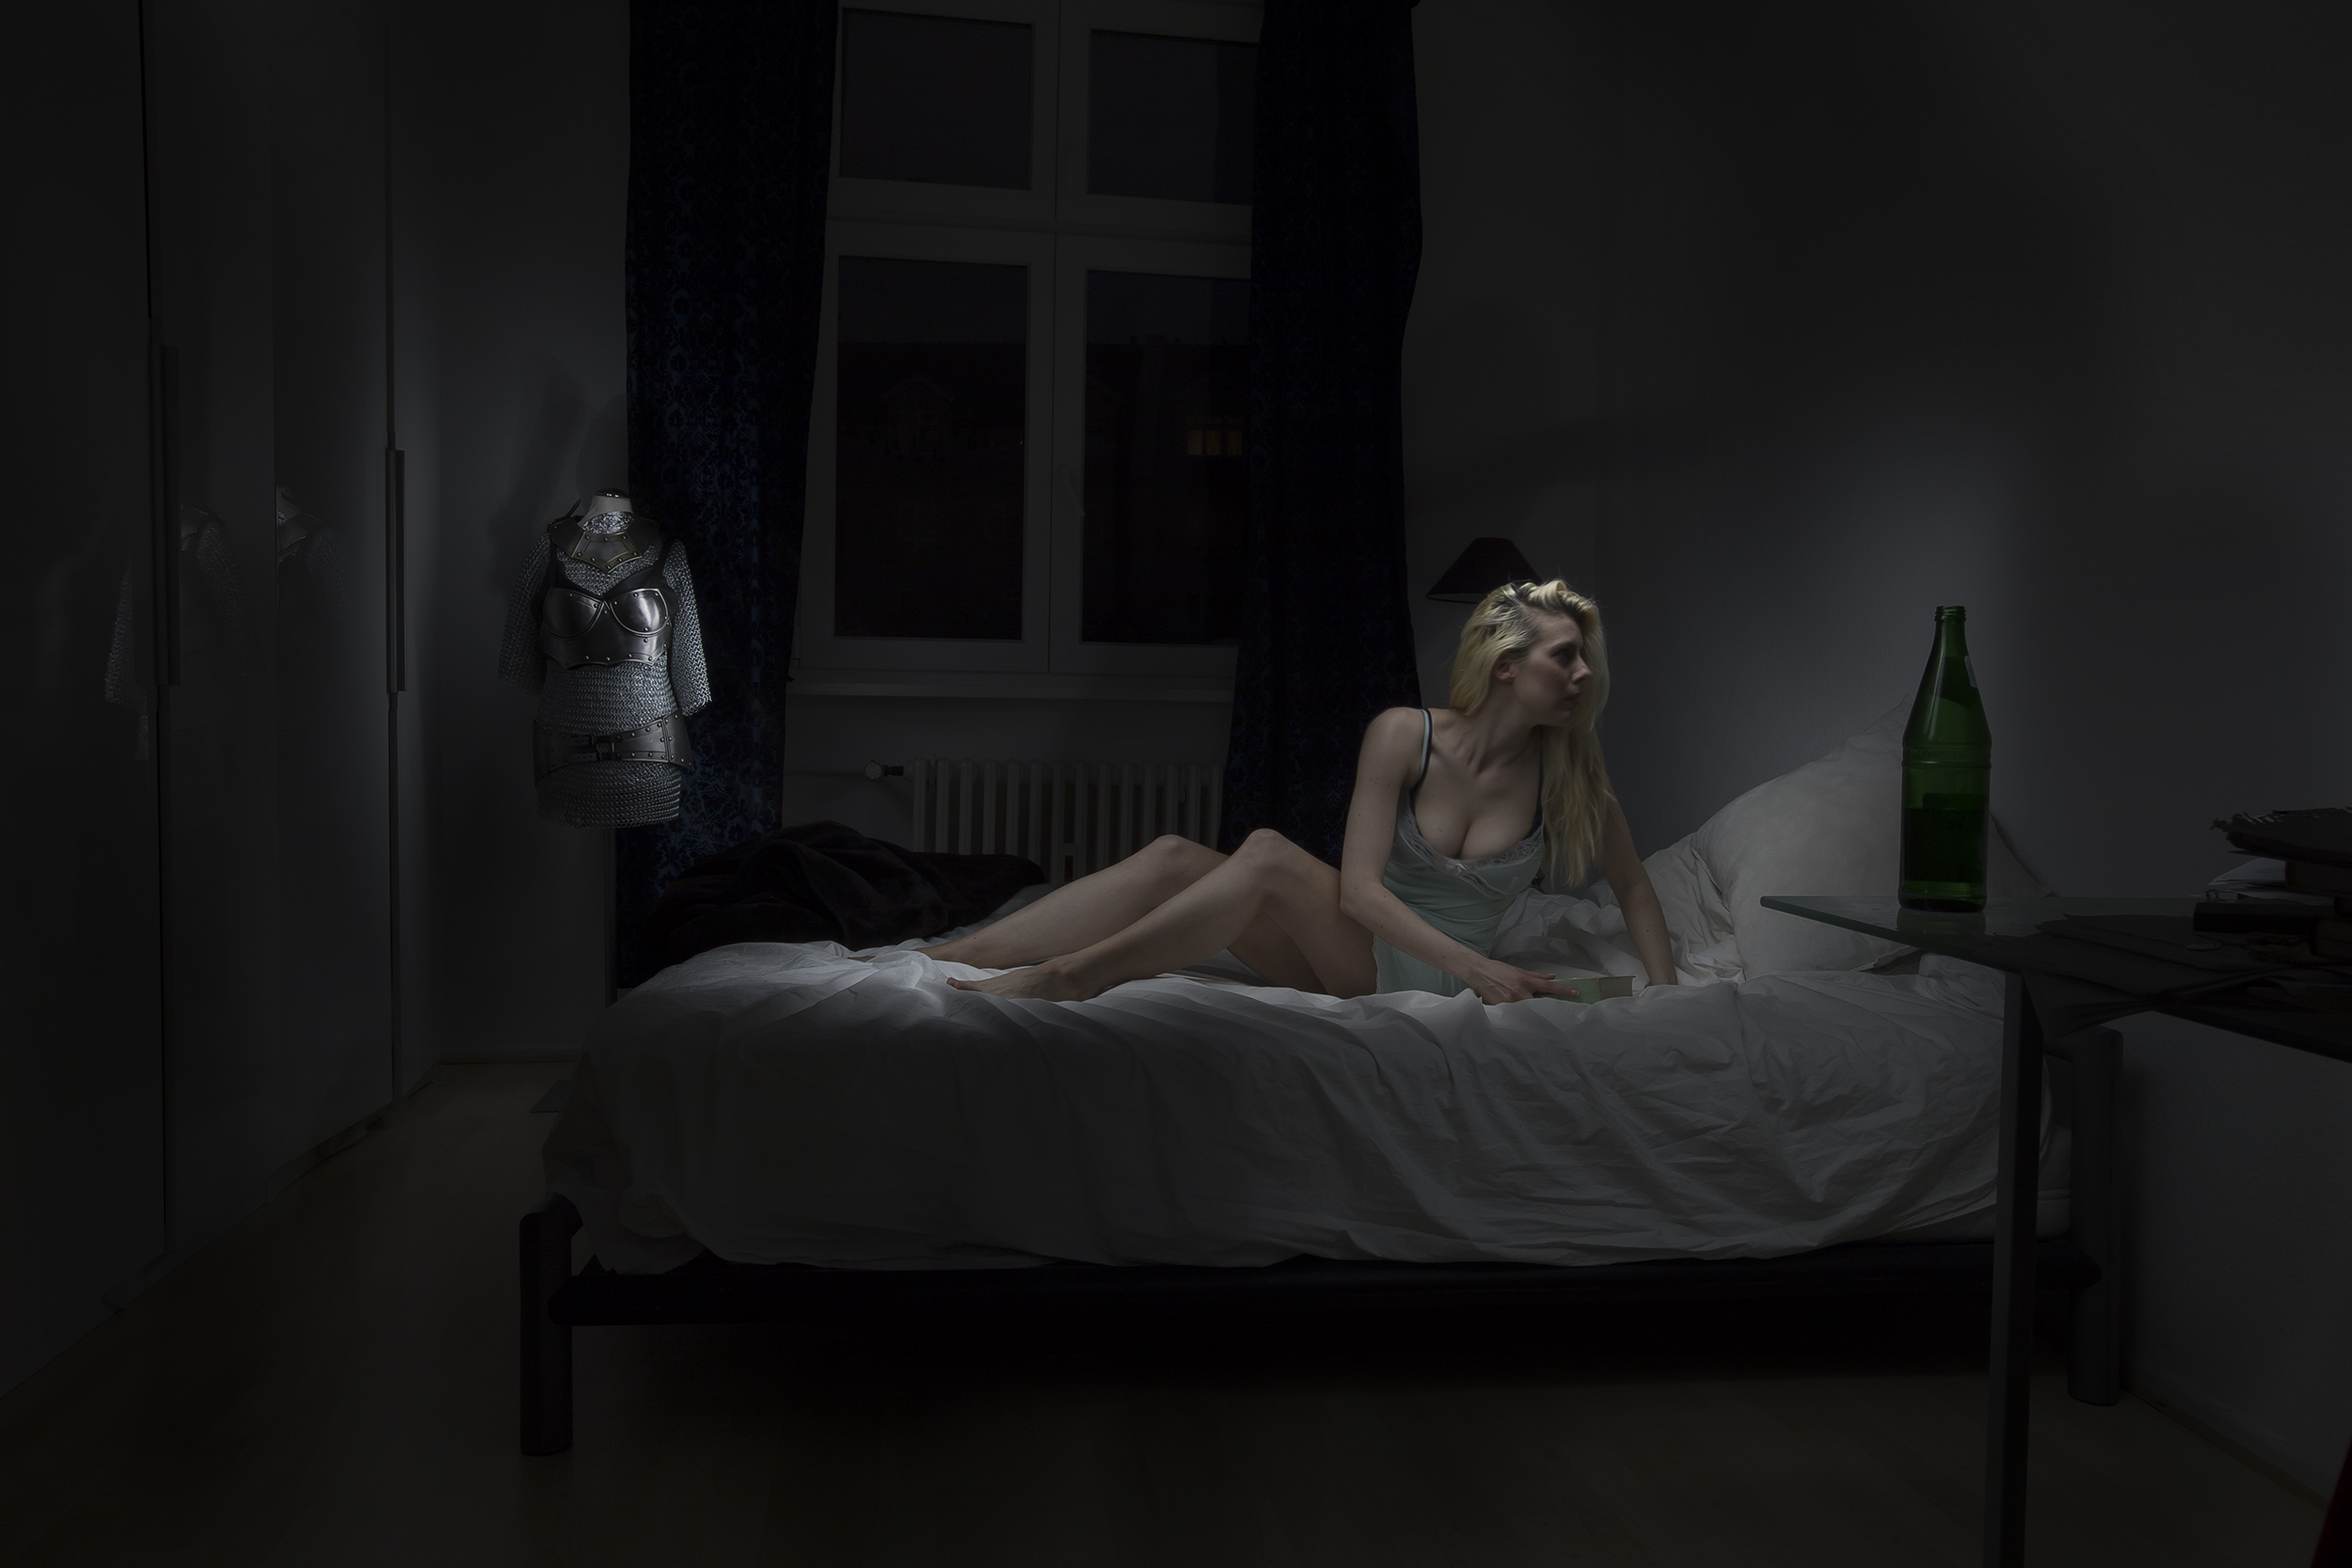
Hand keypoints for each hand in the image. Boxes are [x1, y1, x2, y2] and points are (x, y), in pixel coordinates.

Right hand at [1459, 958, 1578, 1004]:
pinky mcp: (1503, 1008)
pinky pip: (1515, 1015)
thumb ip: (1537, 976)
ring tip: (1533, 1015)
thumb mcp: (1519, 971)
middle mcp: (1521, 992)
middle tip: (1552, 1012)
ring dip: (1532, 1013)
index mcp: (1526, 981)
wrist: (1480, 972)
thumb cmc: (1498, 970)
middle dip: (1546, 1008)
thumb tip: (1552, 977)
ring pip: (1528, 1011)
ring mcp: (1511, 1001)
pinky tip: (1519, 1017)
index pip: (1549, 987)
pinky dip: (1519, 1015)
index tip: (1575, 993)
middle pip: (1540, 1004)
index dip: (1564, 990)